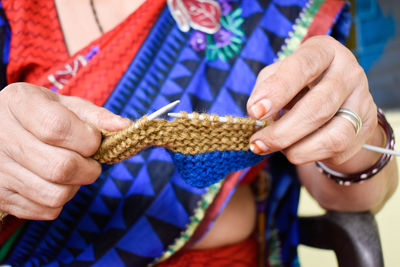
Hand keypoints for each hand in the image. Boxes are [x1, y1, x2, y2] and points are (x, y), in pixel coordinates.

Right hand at [0, 83, 129, 219]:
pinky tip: (53, 182)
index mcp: (19, 103)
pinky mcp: (0, 195)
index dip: (87, 139)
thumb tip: (125, 126)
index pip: (57, 128)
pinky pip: (46, 210)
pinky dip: (61, 200)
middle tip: (89, 160)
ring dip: (76, 186)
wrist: (0, 131)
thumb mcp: (64, 105)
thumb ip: (95, 115)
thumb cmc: (40, 115)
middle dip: (89, 167)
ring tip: (71, 171)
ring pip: (56, 194)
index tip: (93, 140)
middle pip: (61, 167)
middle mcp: (2, 136)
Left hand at [247, 36, 378, 167]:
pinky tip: (291, 151)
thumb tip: (256, 110)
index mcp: (324, 51)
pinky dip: (306, 154)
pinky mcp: (364, 127)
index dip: (278, 89)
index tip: (255, 111)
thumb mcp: (279, 76)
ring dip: (293, 147)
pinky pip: (334, 148)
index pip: (303, 65)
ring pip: (330, 135)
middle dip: (281, 131)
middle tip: (256, 143)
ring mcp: (361, 101)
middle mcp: (349, 72)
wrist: (335, 102)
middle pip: (318, 107)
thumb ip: (266, 86)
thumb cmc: (299, 85)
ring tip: (270, 147)